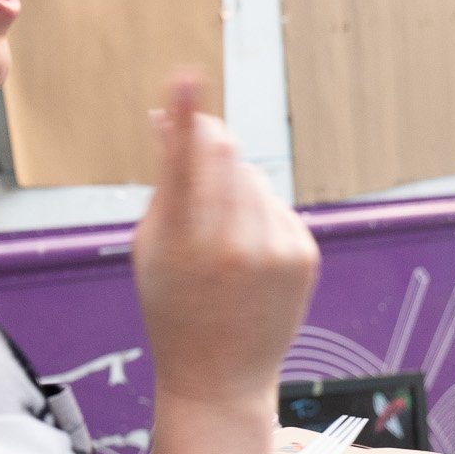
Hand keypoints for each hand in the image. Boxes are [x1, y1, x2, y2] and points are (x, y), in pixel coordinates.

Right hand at [132, 70, 317, 410]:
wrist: (220, 377)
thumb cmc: (173, 308)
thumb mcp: (151, 248)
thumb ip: (166, 182)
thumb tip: (171, 119)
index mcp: (185, 242)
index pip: (187, 162)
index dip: (187, 115)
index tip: (188, 76)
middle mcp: (235, 242)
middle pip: (226, 155)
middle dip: (209, 149)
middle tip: (192, 171)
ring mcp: (275, 248)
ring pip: (253, 178)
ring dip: (234, 191)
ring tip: (220, 244)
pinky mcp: (304, 253)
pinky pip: (277, 206)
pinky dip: (260, 218)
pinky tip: (247, 259)